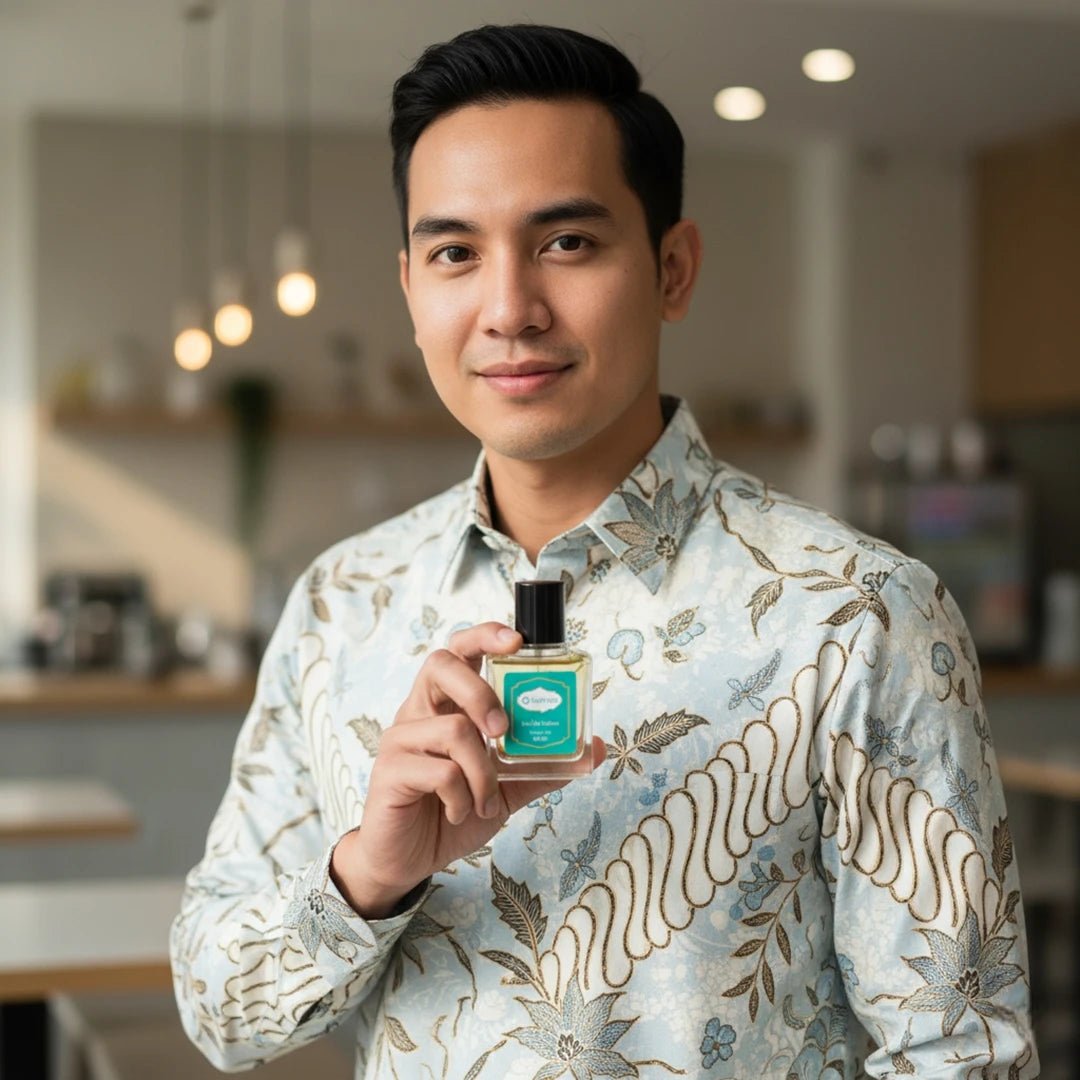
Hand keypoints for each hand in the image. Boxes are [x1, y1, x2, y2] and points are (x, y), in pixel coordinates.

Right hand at [330, 622, 603, 917]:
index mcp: (445, 706)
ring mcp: (400, 739)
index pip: (458, 651)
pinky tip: (460, 811)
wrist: (408, 860)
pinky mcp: (390, 771)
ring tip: (484, 800)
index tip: (516, 640)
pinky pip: (439, 771)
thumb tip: (595, 749)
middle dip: (481, 692)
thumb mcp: (503, 790)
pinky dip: (462, 796)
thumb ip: (541, 766)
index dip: (484, 636)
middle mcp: (418, 712)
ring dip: (482, 772)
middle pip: (441, 666)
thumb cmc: (451, 813)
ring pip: (452, 728)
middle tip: (504, 729)